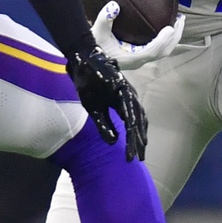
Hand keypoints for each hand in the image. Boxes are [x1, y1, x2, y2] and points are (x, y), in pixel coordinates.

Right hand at [67, 45, 147, 161]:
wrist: (82, 64)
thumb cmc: (89, 87)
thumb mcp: (95, 111)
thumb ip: (105, 125)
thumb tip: (113, 143)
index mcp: (124, 106)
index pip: (133, 127)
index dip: (134, 142)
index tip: (132, 158)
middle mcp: (130, 99)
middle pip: (138, 123)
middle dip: (139, 141)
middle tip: (139, 157)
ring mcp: (127, 91)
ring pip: (136, 114)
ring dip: (137, 132)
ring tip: (137, 147)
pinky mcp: (122, 85)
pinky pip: (128, 103)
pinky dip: (130, 116)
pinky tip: (131, 127)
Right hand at [92, 1, 183, 70]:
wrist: (89, 61)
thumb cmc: (93, 48)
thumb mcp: (97, 32)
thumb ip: (104, 19)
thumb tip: (114, 5)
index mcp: (132, 58)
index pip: (153, 51)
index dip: (163, 40)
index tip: (170, 27)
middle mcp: (139, 60)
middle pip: (164, 52)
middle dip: (175, 36)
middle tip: (180, 19)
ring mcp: (140, 59)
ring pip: (163, 51)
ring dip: (172, 38)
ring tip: (177, 22)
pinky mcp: (139, 56)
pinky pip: (158, 49)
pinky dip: (165, 39)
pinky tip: (165, 28)